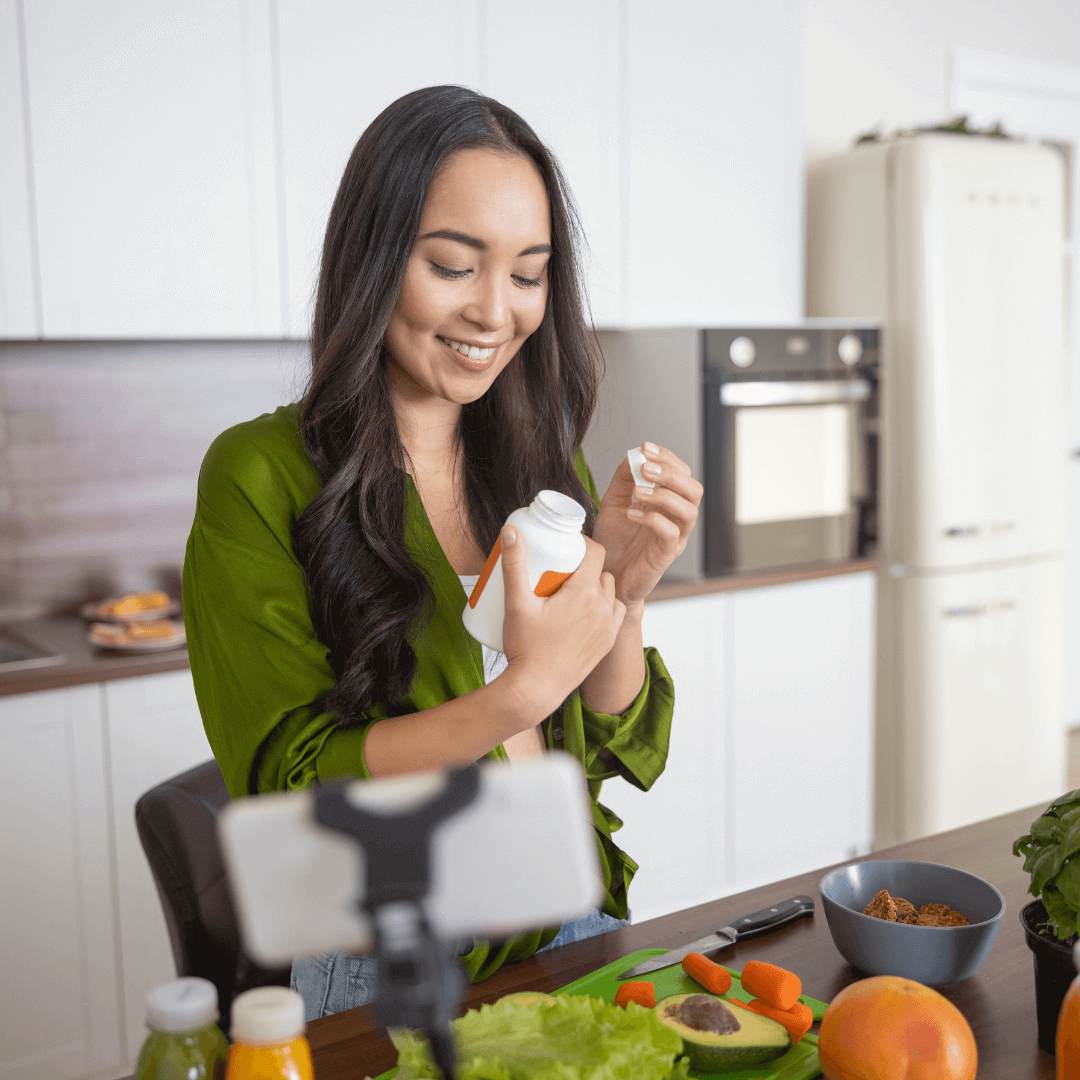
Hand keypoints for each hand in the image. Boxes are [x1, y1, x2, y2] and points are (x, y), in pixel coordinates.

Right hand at [498, 529, 626, 723]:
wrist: (536, 690)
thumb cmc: (526, 648)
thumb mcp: (516, 602)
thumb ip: (514, 564)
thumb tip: (510, 531)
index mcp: (585, 593)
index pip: (595, 551)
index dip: (582, 543)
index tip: (566, 545)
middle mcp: (603, 607)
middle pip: (600, 571)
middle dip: (584, 566)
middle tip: (560, 570)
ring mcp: (608, 626)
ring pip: (609, 592)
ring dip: (595, 586)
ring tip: (571, 591)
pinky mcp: (608, 642)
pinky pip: (613, 613)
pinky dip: (603, 607)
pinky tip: (585, 611)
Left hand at [591, 442, 702, 604]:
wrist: (606, 575)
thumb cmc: (614, 541)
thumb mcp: (613, 503)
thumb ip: (624, 479)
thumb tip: (633, 455)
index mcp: (668, 503)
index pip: (681, 473)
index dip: (667, 458)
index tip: (645, 447)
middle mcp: (677, 519)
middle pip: (693, 489)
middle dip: (670, 473)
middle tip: (645, 468)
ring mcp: (675, 538)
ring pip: (688, 511)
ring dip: (663, 495)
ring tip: (637, 492)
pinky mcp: (665, 556)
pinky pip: (670, 533)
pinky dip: (652, 519)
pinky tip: (631, 513)